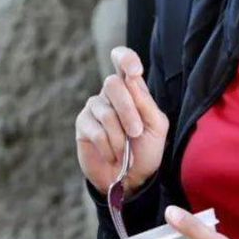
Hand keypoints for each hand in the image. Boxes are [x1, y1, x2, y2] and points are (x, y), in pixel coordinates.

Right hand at [76, 46, 168, 194]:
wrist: (131, 179)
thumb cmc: (146, 150)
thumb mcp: (156, 126)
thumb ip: (145, 102)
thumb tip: (131, 78)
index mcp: (131, 88)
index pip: (122, 59)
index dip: (125, 59)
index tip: (135, 72)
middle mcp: (110, 94)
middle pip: (113, 84)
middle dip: (127, 110)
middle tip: (136, 133)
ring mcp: (94, 108)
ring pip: (106, 112)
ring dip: (119, 137)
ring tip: (125, 153)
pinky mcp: (83, 125)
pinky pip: (96, 131)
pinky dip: (109, 147)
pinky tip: (112, 156)